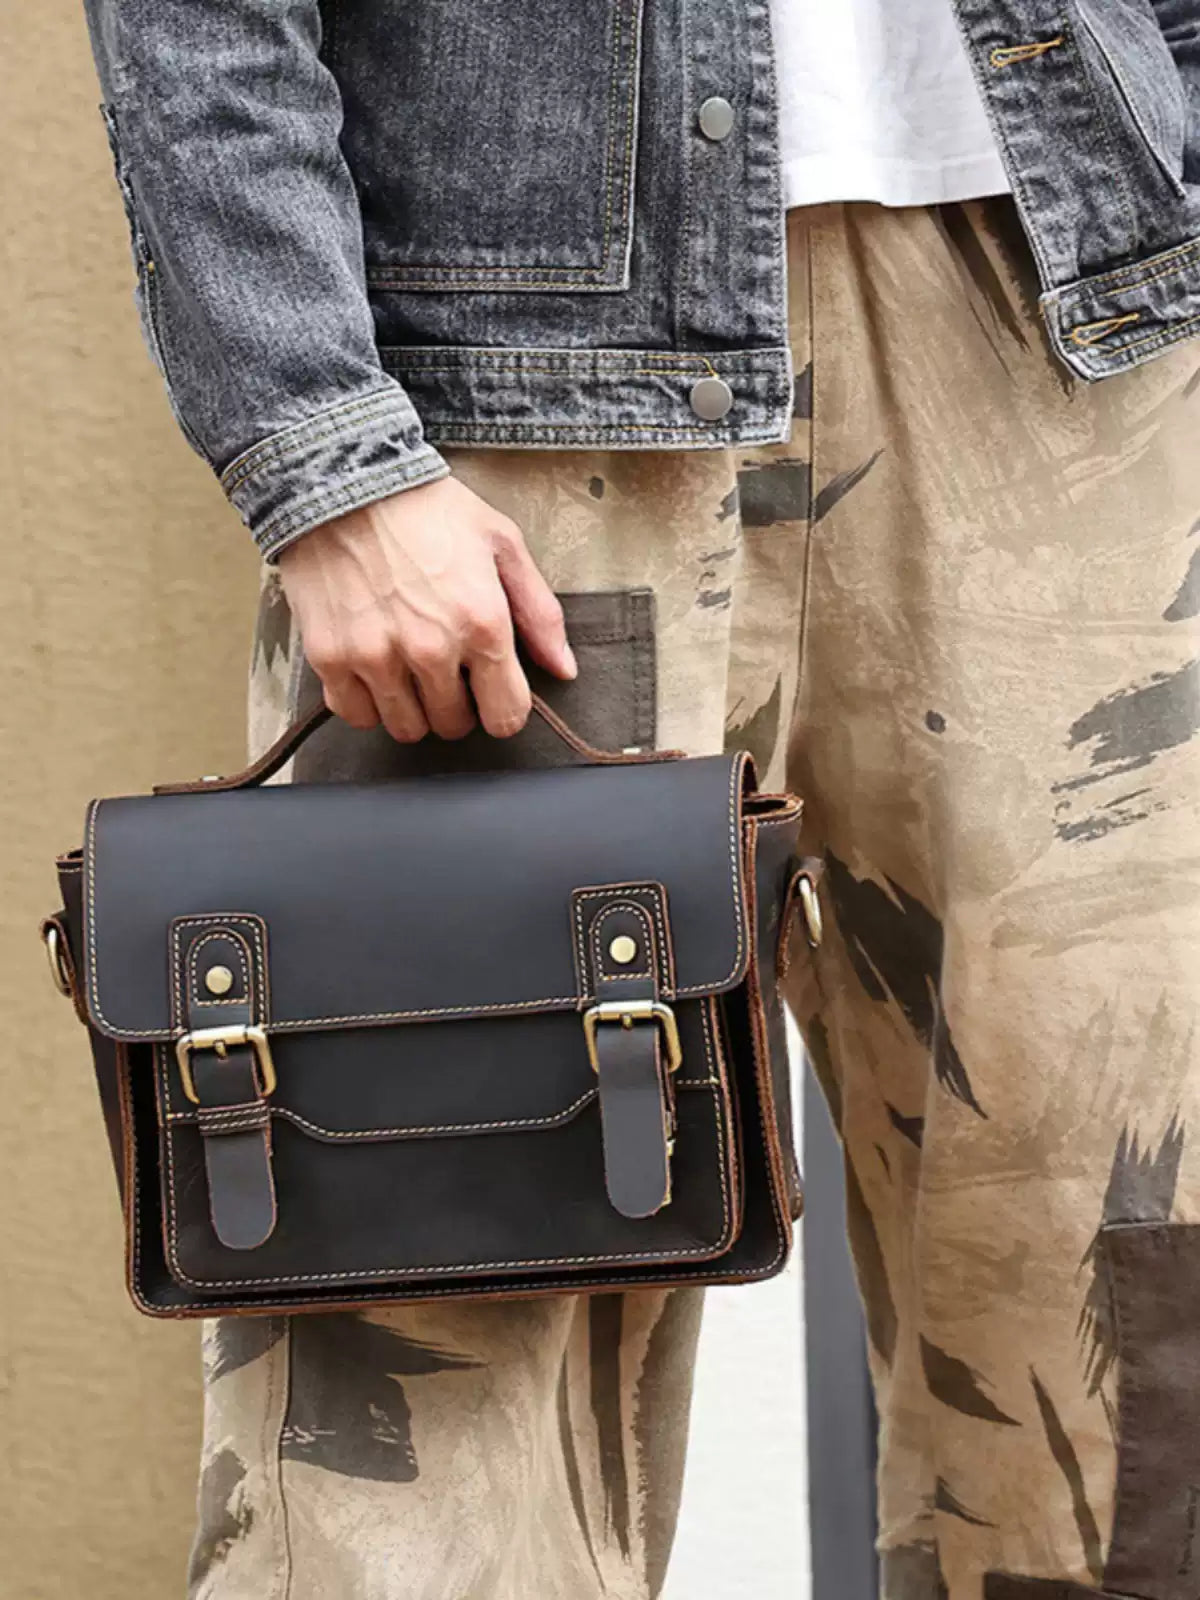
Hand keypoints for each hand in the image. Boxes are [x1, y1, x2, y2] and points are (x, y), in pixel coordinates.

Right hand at [277, 477, 575, 740]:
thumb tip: (563, 669)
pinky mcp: (330, 657)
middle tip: (446, 668)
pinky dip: (366, 702)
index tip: (491, 689)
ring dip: (412, 708)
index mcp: (482, 624)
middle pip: (454, 725)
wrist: (344, 478)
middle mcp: (430, 649)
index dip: (503, 707)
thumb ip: (539, 612)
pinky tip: (373, 670)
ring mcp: (376, 657)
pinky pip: (355, 714)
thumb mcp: (501, 543)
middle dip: (457, 704)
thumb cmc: (426, 508)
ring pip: (405, 728)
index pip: (506, 716)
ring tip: (409, 670)